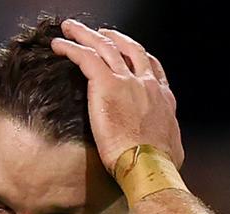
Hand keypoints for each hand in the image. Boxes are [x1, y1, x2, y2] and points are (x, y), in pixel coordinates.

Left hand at [51, 19, 183, 172]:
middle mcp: (147, 84)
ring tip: (71, 28)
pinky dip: (70, 47)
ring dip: (86, 35)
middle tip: (101, 33)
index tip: (128, 53)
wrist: (150, 167)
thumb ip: (166, 143)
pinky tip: (58, 44)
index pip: (152, 69)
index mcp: (163, 99)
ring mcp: (128, 82)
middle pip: (130, 49)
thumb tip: (167, 149)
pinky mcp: (107, 85)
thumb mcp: (172, 152)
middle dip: (114, 38)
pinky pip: (85, 57)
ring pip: (105, 46)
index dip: (138, 57)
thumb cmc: (159, 168)